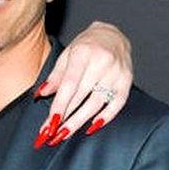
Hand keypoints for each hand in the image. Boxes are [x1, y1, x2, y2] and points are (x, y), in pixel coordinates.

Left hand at [34, 21, 131, 146]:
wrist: (113, 34)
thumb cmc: (86, 45)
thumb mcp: (67, 54)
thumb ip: (56, 75)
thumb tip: (41, 94)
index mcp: (83, 53)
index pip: (70, 84)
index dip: (59, 105)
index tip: (49, 123)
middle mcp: (102, 62)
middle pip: (82, 96)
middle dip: (65, 117)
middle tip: (52, 134)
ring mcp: (117, 72)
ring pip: (97, 102)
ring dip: (80, 121)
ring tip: (65, 134)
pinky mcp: (128, 80)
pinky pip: (117, 103)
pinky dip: (105, 117)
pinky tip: (91, 127)